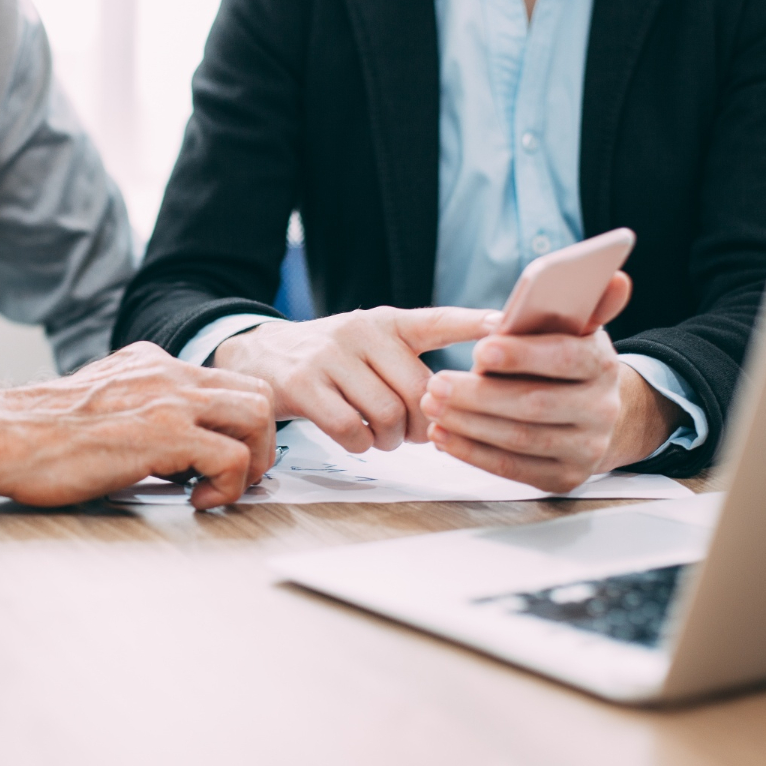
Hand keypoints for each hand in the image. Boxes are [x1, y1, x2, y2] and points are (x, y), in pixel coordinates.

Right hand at [0, 343, 274, 510]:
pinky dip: (228, 487)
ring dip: (254, 462)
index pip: (229, 379)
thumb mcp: (101, 402)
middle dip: (261, 442)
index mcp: (153, 363)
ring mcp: (167, 400)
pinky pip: (231, 457)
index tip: (229, 456)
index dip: (242, 423)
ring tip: (221, 488)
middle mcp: (167, 372)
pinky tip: (199, 500)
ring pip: (257, 416)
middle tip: (237, 476)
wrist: (2, 437)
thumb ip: (140, 410)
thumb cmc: (40, 434)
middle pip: (257, 393)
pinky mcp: (162, 434)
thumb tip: (173, 449)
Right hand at [210, 306, 497, 452]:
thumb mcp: (371, 345)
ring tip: (384, 437)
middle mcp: (361, 331)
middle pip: (419, 390)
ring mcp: (329, 357)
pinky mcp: (302, 385)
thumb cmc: (331, 361)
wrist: (259, 354)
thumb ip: (410, 363)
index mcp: (386, 321)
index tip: (506, 326)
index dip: (473, 324)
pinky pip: (351, 429)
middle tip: (417, 434)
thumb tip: (461, 405)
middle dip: (426, 423)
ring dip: (392, 439)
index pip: (437, 320)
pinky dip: (360, 445)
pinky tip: (356, 438)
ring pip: (387, 414)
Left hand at [418, 273, 684, 492]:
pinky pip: (513, 468)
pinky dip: (472, 453)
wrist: (591, 414)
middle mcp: (602, 409)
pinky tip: (443, 436)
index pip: (566, 358)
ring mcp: (587, 449)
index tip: (480, 348)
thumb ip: (580, 302)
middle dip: (478, 394)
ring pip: (519, 438)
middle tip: (435, 383)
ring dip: (468, 423)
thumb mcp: (572, 329)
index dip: (522, 355)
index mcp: (603, 364)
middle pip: (535, 403)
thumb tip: (615, 278)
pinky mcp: (564, 478)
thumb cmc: (562, 360)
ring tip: (431, 406)